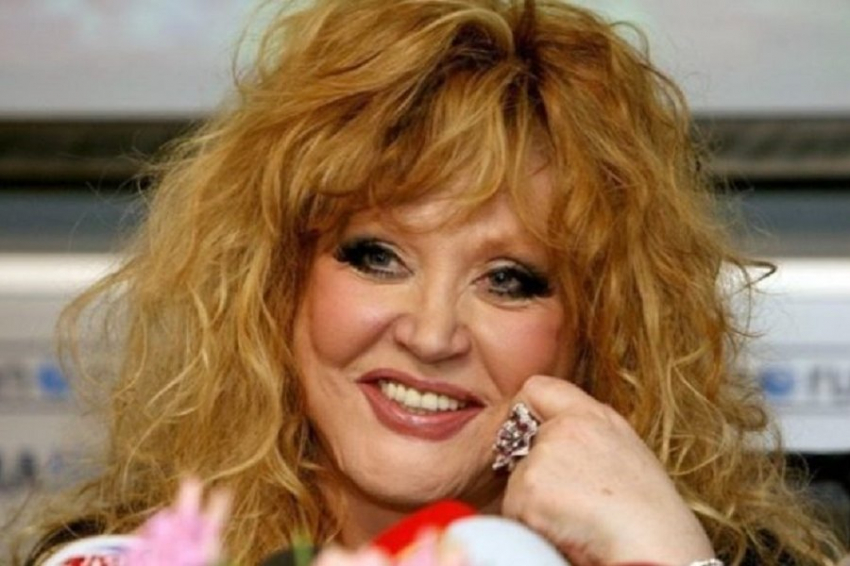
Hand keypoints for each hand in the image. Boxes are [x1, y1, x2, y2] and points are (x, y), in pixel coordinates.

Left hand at [500, 375, 714, 565]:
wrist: (658, 550)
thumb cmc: (650, 516)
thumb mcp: (628, 454)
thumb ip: (589, 433)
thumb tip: (551, 429)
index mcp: (594, 416)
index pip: (537, 388)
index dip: (527, 413)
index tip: (532, 440)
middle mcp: (566, 428)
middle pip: (518, 439)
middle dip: (531, 467)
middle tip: (568, 497)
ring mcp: (544, 457)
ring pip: (515, 479)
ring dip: (533, 502)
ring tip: (576, 519)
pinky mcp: (528, 490)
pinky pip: (513, 509)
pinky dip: (530, 525)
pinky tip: (566, 531)